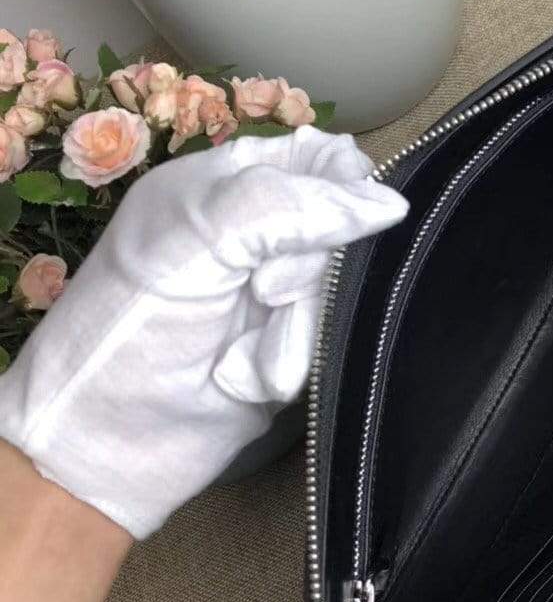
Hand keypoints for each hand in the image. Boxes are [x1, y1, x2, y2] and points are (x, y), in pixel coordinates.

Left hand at [0, 127, 407, 537]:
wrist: (111, 443)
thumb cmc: (136, 322)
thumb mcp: (203, 237)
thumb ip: (293, 206)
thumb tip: (393, 205)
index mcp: (224, 182)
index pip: (320, 157)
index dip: (339, 185)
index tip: (324, 223)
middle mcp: (256, 231)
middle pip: (345, 223)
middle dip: (311, 265)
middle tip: (264, 292)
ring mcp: (278, 293)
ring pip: (344, 285)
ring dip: (299, 323)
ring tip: (246, 350)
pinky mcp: (295, 347)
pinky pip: (335, 335)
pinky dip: (296, 358)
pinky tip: (255, 377)